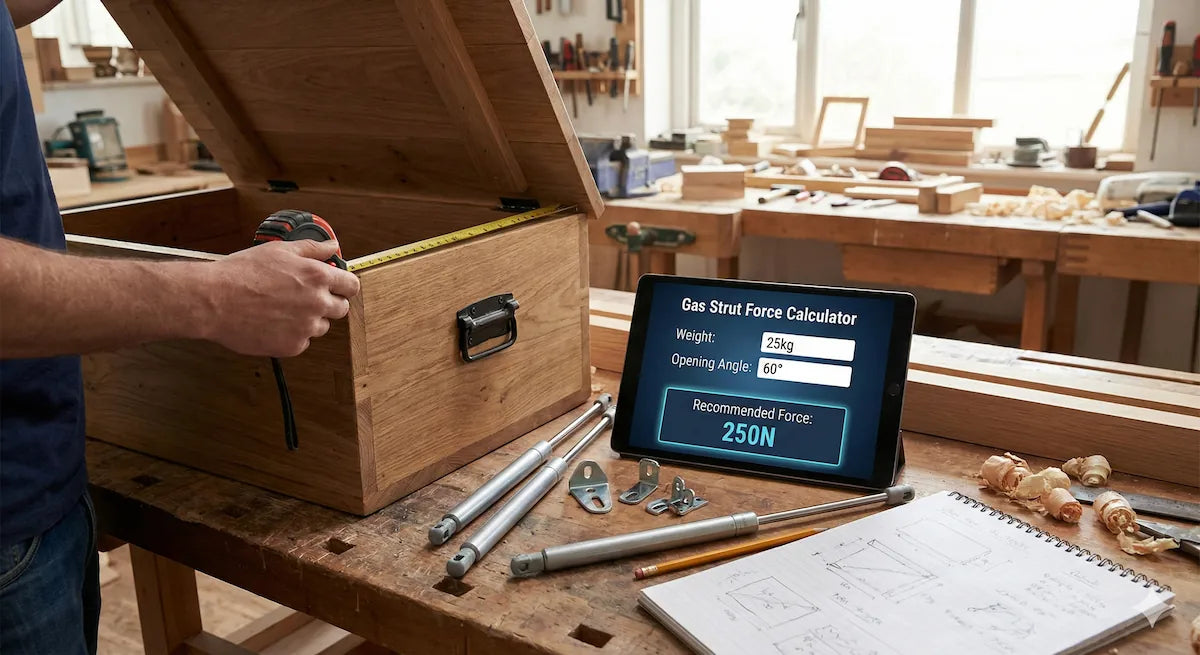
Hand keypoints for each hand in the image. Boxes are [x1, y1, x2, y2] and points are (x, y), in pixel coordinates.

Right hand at [199, 240, 359, 356]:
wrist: (214, 300)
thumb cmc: (241, 273)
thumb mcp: (279, 251)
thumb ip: (312, 249)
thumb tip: (332, 246)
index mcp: (317, 277)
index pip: (352, 286)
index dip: (344, 285)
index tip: (337, 286)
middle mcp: (317, 303)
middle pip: (340, 309)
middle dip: (328, 303)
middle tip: (303, 298)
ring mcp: (306, 327)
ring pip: (320, 326)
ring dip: (309, 320)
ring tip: (281, 309)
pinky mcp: (292, 346)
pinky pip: (302, 342)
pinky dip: (291, 335)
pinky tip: (272, 322)